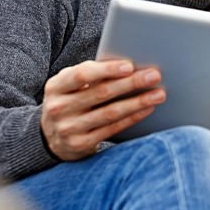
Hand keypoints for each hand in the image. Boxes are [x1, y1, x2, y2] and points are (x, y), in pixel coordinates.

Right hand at [40, 59, 164, 160]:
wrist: (50, 137)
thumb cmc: (70, 100)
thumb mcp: (70, 86)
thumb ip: (91, 75)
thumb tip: (129, 66)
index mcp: (55, 86)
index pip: (82, 75)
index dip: (107, 70)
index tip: (130, 66)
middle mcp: (59, 108)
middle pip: (101, 93)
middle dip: (131, 83)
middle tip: (154, 76)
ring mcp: (69, 128)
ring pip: (110, 113)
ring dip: (137, 102)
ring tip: (158, 94)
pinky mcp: (81, 144)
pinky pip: (112, 129)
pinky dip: (132, 118)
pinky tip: (147, 109)